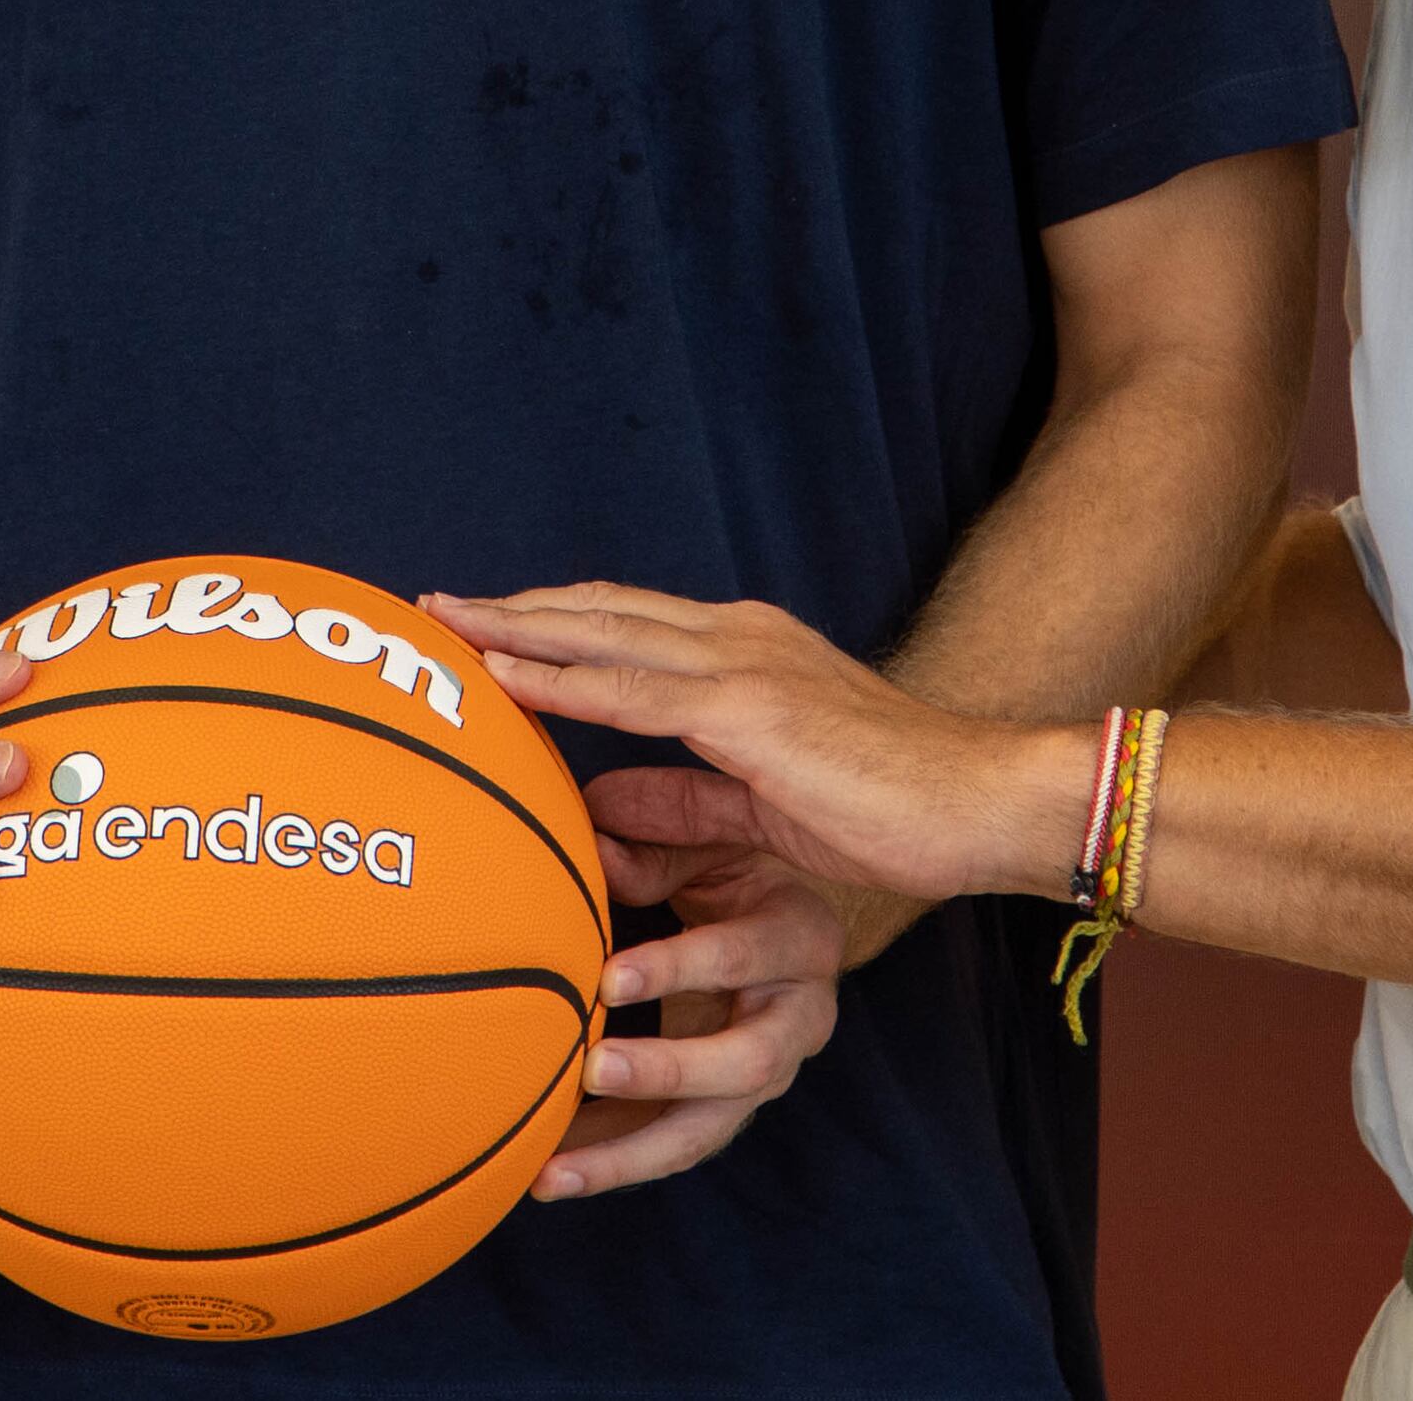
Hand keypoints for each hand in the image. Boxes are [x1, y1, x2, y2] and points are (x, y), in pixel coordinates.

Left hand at [432, 586, 1073, 913]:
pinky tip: (505, 674)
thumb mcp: (761, 804)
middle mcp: (737, 637)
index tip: (483, 622)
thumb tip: (601, 800)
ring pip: (602, 631)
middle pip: (599, 609)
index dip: (552, 619)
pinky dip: (558, 676)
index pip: (626, 622)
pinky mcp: (746, 709)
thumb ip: (682, 796)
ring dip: (517, 626)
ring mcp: (741, 664)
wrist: (977, 803)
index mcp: (746, 650)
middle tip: (436, 604)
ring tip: (447, 623)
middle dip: (515, 606)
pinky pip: (628, 689)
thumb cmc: (888, 809)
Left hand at [534, 828, 843, 1200]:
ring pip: (708, 1130)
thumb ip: (661, 841)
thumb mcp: (716, 839)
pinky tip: (549, 1173)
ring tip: (552, 1171)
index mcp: (800, 938)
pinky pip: (674, 1146)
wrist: (785, 923)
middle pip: (746, 1064)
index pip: (741, 956)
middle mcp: (801, 1018)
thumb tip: (591, 842)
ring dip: (628, 1154)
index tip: (608, 981)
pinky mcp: (729, 1110)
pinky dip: (614, 1163)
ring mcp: (769, 1076)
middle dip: (667, 1071)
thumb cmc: (740, 868)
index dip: (678, 968)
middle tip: (593, 1069)